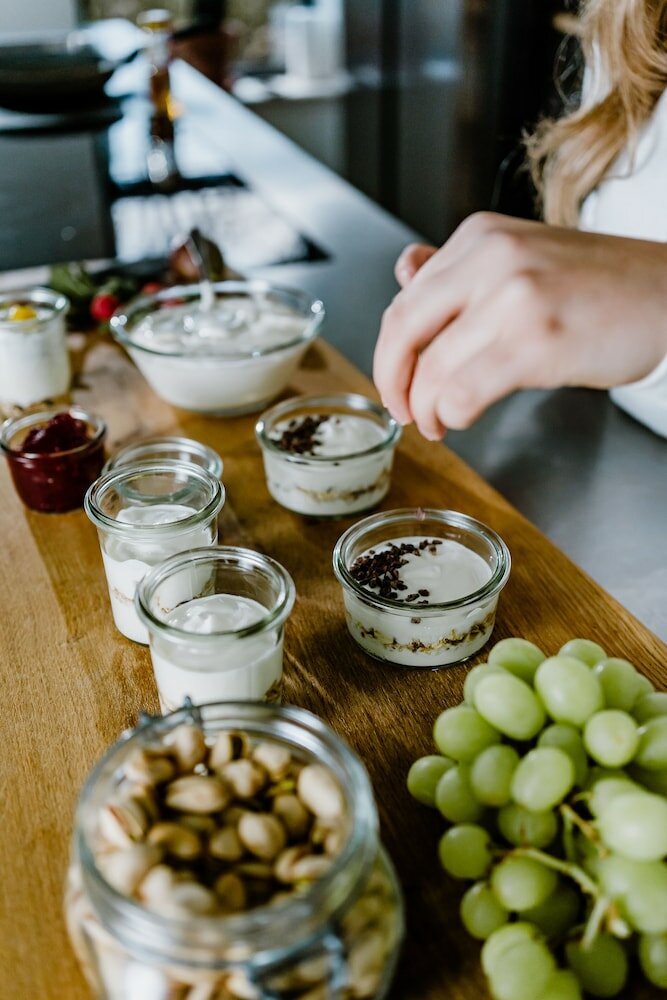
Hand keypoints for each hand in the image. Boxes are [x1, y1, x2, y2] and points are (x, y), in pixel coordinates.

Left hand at [374, 213, 666, 439]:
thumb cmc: (599, 287)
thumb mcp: (521, 259)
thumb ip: (459, 270)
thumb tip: (404, 272)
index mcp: (479, 237)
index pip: (405, 299)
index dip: (389, 351)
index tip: (396, 380)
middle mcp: (491, 257)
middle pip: (403, 329)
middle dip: (392, 381)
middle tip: (402, 410)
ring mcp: (514, 297)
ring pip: (430, 368)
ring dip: (425, 408)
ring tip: (438, 422)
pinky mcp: (536, 341)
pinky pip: (462, 391)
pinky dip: (451, 414)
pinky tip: (460, 418)